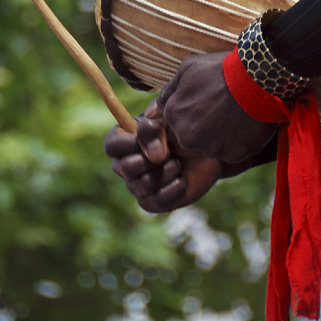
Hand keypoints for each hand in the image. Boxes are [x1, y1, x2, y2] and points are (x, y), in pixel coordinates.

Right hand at [104, 107, 221, 212]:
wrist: (208, 151)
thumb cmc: (185, 129)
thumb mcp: (171, 119)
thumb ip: (155, 126)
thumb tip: (151, 150)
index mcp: (126, 139)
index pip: (112, 145)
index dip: (131, 142)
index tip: (153, 136)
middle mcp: (126, 163)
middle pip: (125, 167)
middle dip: (152, 158)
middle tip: (171, 150)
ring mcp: (138, 184)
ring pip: (142, 184)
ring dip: (167, 171)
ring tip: (179, 163)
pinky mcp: (152, 201)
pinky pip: (155, 202)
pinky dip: (173, 189)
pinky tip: (183, 180)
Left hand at [158, 52, 278, 164]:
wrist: (256, 79)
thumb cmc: (221, 69)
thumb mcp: (188, 69)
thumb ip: (168, 92)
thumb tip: (150, 113)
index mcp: (175, 115)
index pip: (178, 120)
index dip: (195, 108)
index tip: (209, 98)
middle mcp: (187, 137)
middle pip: (194, 135)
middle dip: (206, 124)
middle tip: (224, 106)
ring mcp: (210, 148)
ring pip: (213, 145)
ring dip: (223, 134)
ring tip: (238, 113)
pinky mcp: (232, 156)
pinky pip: (234, 151)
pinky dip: (240, 142)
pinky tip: (247, 123)